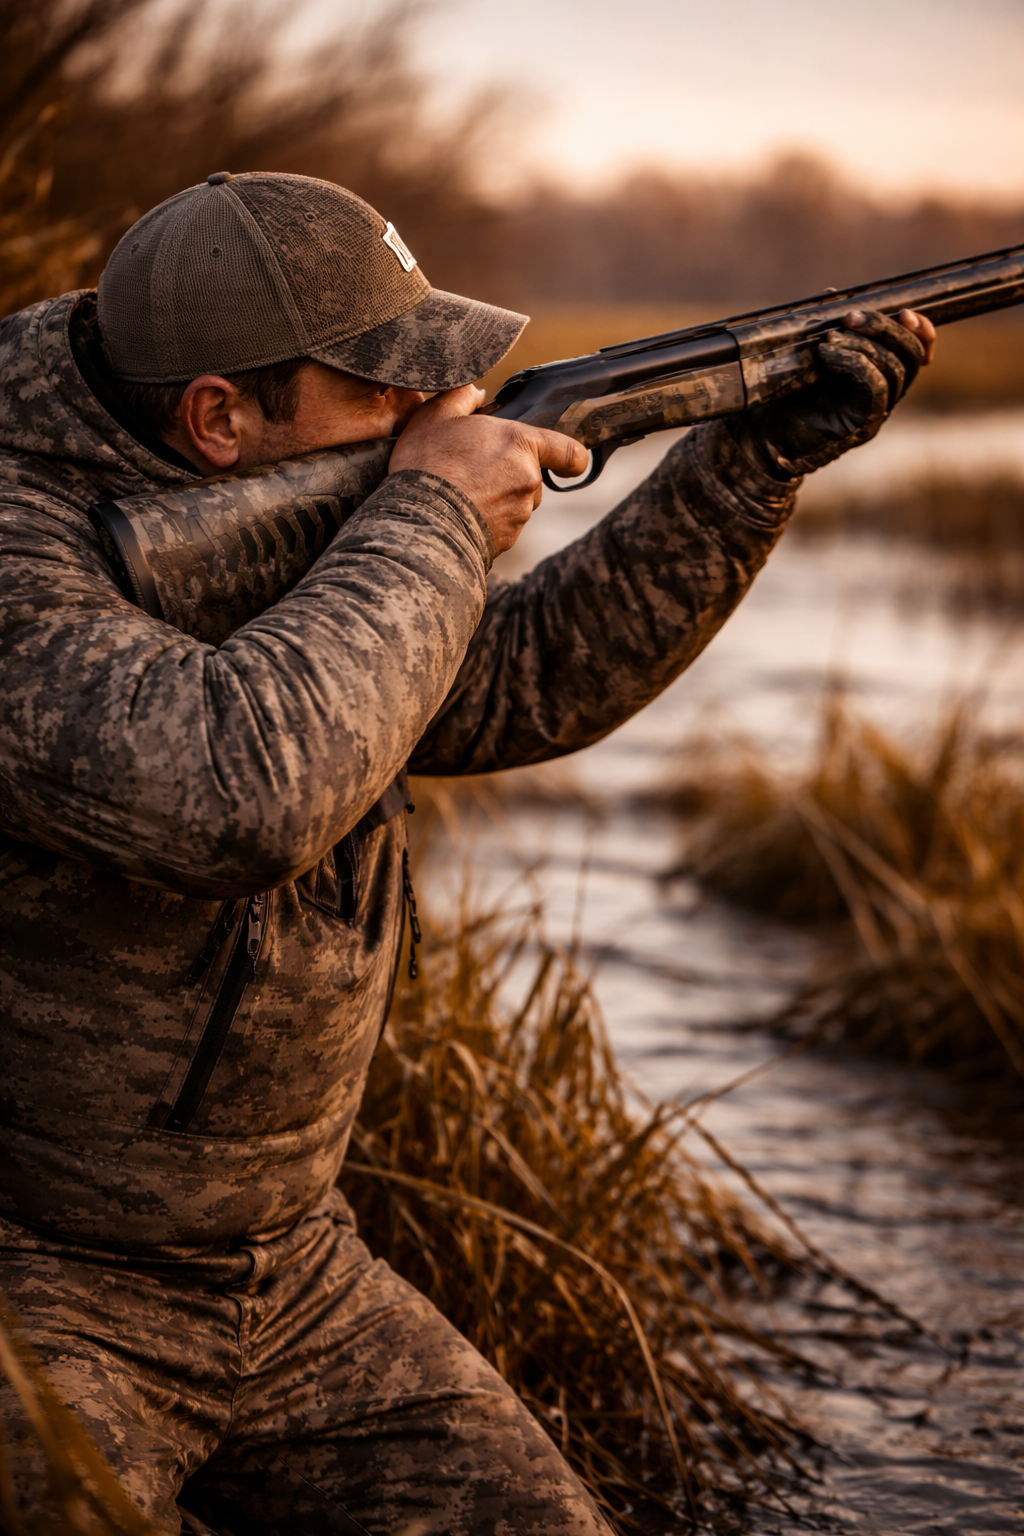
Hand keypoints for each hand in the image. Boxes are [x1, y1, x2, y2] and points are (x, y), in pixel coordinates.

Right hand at [388, 385, 588, 553]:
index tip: (568, 464)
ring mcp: (518, 514)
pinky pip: (500, 527)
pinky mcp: (505, 540)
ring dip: (495, 499)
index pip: (569, 452)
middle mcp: (528, 480)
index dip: (572, 459)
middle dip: (508, 475)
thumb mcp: (436, 415)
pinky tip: (457, 515)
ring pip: (515, 504)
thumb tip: (475, 393)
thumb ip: (461, 397)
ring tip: (459, 495)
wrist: (419, 520)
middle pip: (530, 478)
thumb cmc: (428, 464)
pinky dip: (485, 522)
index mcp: (519, 444)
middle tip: (471, 471)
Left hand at [739, 308, 935, 477]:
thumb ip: (826, 326)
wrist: (764, 437)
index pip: (919, 349)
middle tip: (850, 317)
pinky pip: (875, 388)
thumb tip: (832, 294)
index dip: (921, 329)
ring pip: (895, 369)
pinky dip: (854, 363)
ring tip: (831, 336)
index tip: (904, 311)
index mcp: (881, 373)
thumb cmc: (785, 396)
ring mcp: (877, 412)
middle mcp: (886, 393)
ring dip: (865, 344)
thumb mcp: (809, 354)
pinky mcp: (864, 426)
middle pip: (910, 355)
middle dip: (885, 328)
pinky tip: (827, 354)